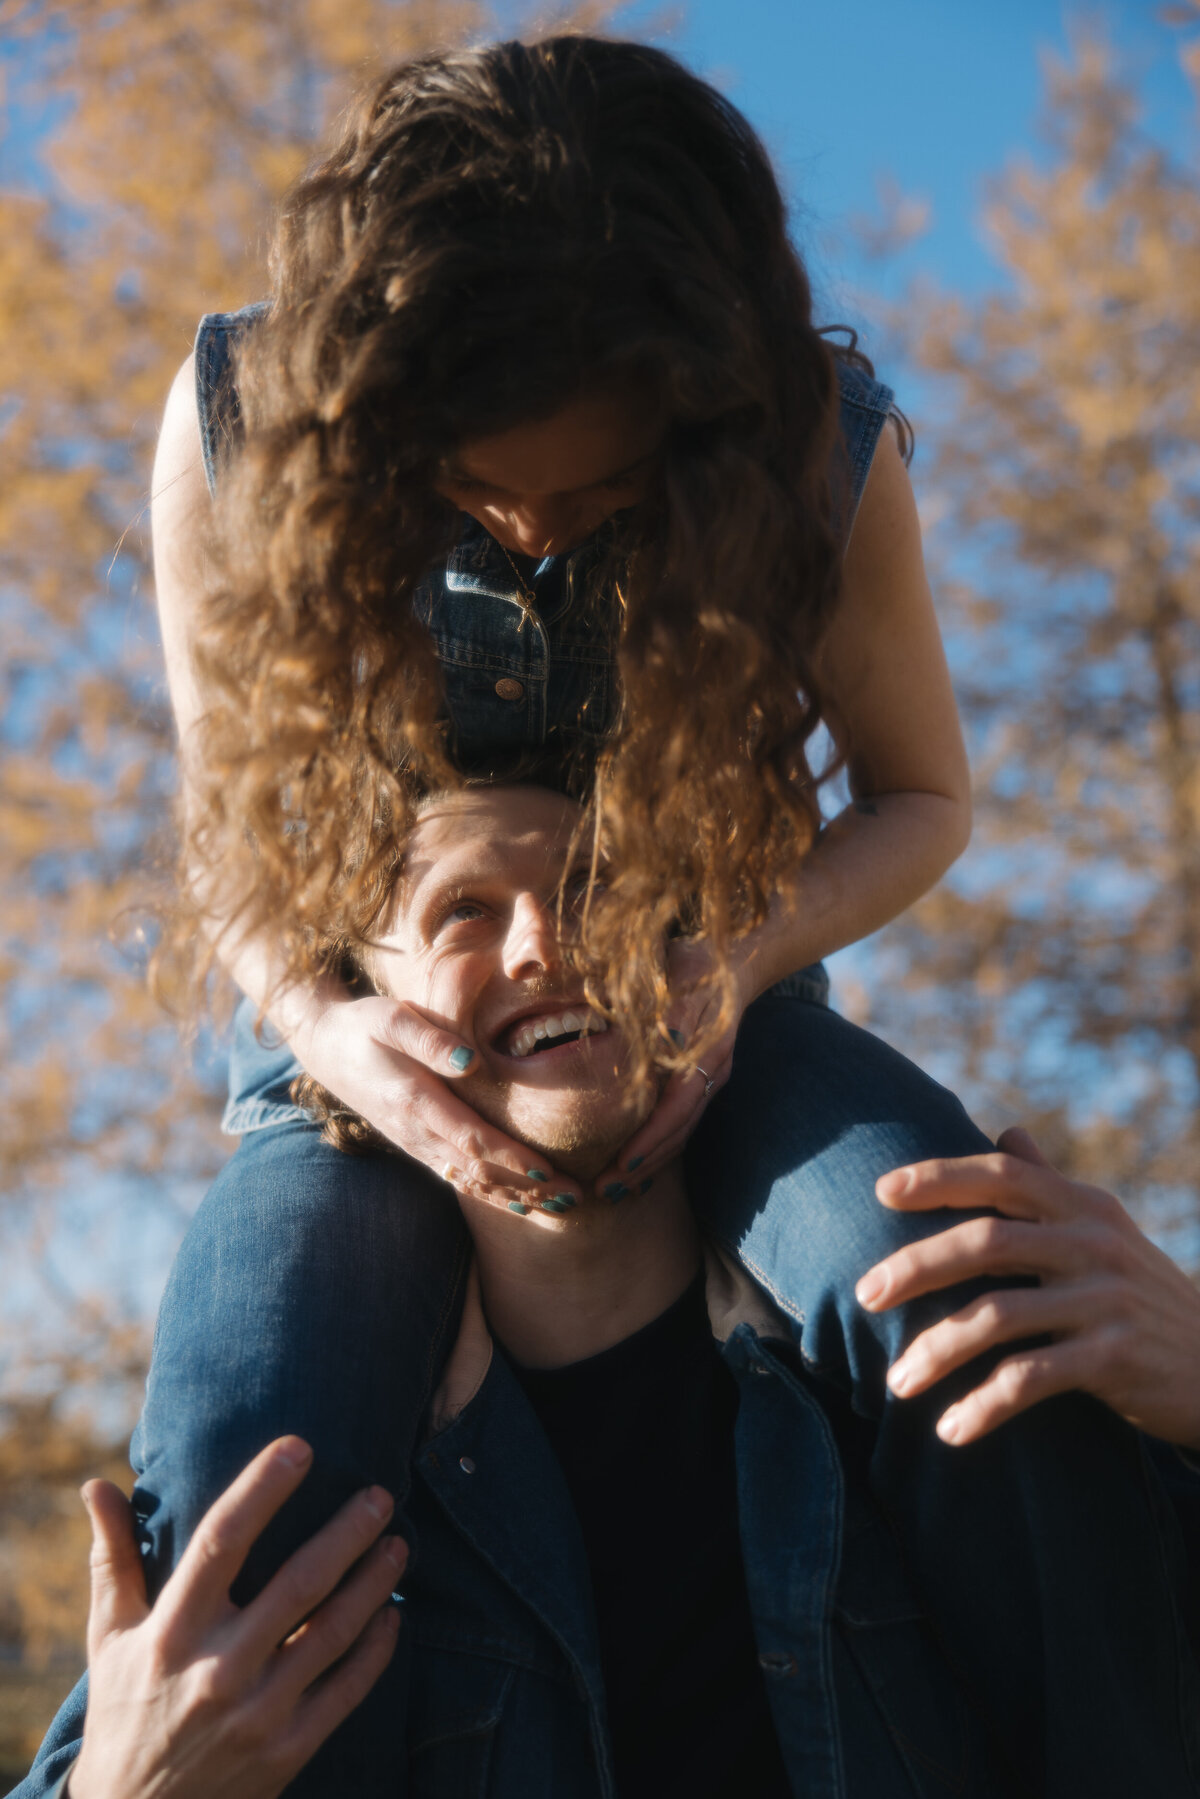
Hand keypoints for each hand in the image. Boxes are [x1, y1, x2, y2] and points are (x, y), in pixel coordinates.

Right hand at [68, 1438, 405, 1798]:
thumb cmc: (125, 1711)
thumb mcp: (110, 1638)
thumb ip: (113, 1560)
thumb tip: (97, 1484)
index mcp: (171, 1633)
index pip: (220, 1543)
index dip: (261, 1490)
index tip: (299, 1447)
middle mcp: (217, 1670)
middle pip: (297, 1585)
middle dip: (346, 1533)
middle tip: (381, 1494)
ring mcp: (257, 1714)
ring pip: (331, 1634)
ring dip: (373, 1585)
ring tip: (398, 1544)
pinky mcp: (287, 1751)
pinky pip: (346, 1691)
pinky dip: (375, 1651)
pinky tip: (393, 1615)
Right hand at [300, 993, 581, 1209]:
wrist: (326, 1046)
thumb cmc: (365, 1025)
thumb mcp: (392, 1017)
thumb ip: (430, 1039)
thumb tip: (471, 1061)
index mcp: (416, 1102)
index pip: (472, 1140)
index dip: (510, 1158)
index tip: (548, 1169)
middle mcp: (417, 1133)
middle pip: (478, 1171)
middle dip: (527, 1187)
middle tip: (574, 1197)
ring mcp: (416, 1144)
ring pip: (470, 1182)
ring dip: (515, 1197)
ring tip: (559, 1206)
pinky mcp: (417, 1146)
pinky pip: (457, 1178)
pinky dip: (491, 1194)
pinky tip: (521, 1203)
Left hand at [596, 938, 742, 1195]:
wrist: (737, 956)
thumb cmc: (688, 961)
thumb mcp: (662, 973)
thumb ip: (633, 997)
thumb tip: (593, 1009)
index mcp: (703, 1048)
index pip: (676, 1106)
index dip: (649, 1138)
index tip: (621, 1165)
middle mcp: (713, 1068)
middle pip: (679, 1129)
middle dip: (645, 1164)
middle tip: (606, 1191)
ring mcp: (714, 1075)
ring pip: (684, 1130)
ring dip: (652, 1161)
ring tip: (616, 1185)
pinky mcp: (707, 1077)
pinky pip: (686, 1120)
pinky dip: (662, 1143)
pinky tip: (638, 1162)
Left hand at [856, 1127, 1199, 1449]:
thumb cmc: (1143, 1295)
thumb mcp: (1104, 1230)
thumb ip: (1049, 1185)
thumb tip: (1004, 1132)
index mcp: (1083, 1207)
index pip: (1003, 1175)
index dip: (940, 1175)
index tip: (880, 1190)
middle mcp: (1094, 1243)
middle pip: (985, 1241)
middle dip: (916, 1265)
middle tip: (863, 1294)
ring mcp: (1105, 1300)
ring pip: (997, 1316)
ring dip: (936, 1351)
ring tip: (897, 1384)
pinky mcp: (1114, 1359)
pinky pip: (1031, 1379)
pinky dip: (984, 1406)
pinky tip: (951, 1431)